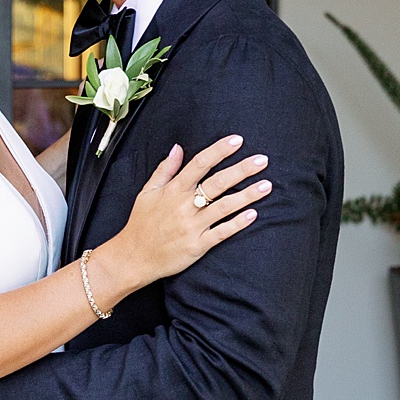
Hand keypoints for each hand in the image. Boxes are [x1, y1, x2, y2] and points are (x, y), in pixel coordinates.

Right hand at [87, 135, 270, 307]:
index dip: (219, 151)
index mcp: (173, 190)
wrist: (133, 258)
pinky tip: (254, 214)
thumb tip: (178, 147)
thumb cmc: (141, 224)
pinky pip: (221, 233)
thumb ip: (164, 170)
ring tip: (267, 185)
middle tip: (262, 160)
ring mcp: (192, 226)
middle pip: (217, 183)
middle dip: (241, 170)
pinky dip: (237, 223)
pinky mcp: (197, 245)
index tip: (237, 141)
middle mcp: (184, 206)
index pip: (200, 164)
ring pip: (224, 207)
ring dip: (247, 195)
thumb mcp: (147, 192)